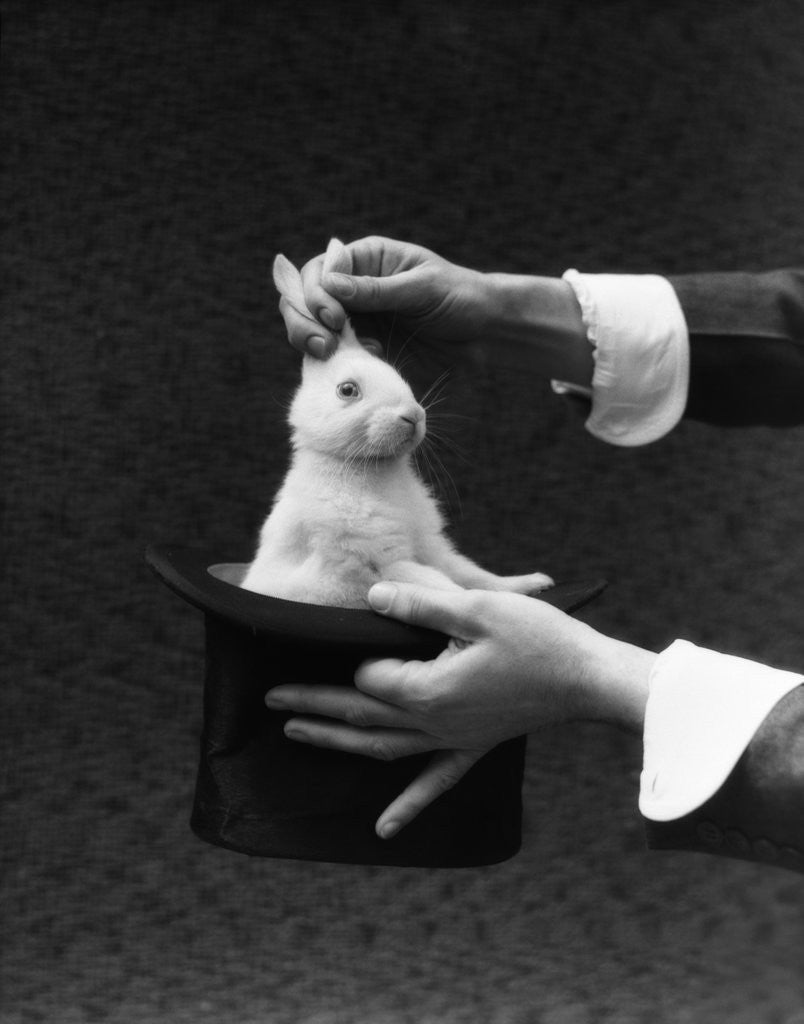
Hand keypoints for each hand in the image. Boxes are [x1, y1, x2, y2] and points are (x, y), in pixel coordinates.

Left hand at [264, 581, 653, 838]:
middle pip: (360, 716)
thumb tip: (372, 596)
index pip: (370, 676)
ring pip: (382, 748)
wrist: (588, 678)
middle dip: (313, 704)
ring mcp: (453, 739)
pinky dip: (407, 804)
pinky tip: (385, 828)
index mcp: (430, 690)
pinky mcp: (473, 746)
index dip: (354, 655)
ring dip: (337, 741)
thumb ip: (420, 604)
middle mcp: (434, 723)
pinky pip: (435, 781)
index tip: (341, 632)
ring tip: (297, 732)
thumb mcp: (478, 609)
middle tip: (268, 698)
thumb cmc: (539, 638)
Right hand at [281, 235, 489, 360]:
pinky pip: (335, 354)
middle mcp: (355, 287)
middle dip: (304, 319)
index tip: (334, 318)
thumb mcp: (422, 288)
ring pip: (312, 327)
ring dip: (310, 341)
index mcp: (368, 259)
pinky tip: (365, 360)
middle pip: (305, 298)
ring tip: (328, 353)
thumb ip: (377, 290)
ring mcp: (358, 318)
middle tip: (323, 344)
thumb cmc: (461, 298)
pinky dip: (335, 360)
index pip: (320, 270)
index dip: (316, 293)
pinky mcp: (365, 348)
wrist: (486, 334)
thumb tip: (329, 284)